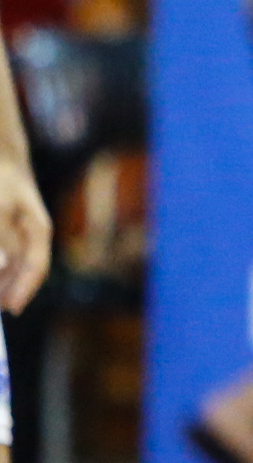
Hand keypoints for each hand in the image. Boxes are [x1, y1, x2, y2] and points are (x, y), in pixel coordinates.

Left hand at [0, 158, 51, 313]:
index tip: (12, 309)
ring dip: (1, 279)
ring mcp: (14, 235)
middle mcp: (28, 237)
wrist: (0, 154)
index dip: (24, 290)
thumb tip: (2, 266)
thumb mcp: (0, 205)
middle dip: (7, 289)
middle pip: (20, 271)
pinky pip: (4, 254)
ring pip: (8, 264)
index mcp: (38, 231)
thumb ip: (1, 237)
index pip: (36, 267)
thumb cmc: (2, 177)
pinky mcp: (3, 234)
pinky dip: (0, 265)